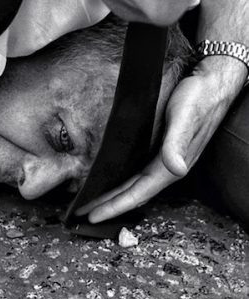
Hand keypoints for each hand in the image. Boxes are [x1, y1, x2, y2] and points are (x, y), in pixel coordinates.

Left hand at [76, 56, 247, 222]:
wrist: (214, 82)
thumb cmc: (199, 98)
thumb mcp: (185, 118)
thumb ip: (177, 143)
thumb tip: (176, 169)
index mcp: (170, 165)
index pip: (138, 193)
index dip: (115, 206)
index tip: (94, 215)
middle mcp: (167, 166)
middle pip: (133, 192)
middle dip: (109, 204)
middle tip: (84, 213)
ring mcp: (165, 157)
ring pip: (135, 182)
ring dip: (115, 193)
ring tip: (94, 199)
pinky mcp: (162, 147)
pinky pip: (138, 169)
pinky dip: (123, 177)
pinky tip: (113, 175)